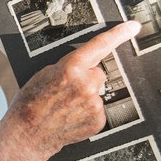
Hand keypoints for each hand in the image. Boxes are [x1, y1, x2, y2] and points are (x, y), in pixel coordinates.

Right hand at [0, 21, 140, 160]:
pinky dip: (86, 112)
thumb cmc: (30, 104)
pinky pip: (97, 110)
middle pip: (98, 74)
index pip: (100, 45)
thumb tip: (85, 67)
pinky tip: (71, 117)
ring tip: (64, 107)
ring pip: (96, 93)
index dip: (118, 34)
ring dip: (85, 98)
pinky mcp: (98, 120)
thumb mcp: (44, 75)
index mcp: (71, 69)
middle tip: (67, 91)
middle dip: (87, 79)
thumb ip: (68, 67)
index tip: (132, 27)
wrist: (27, 133)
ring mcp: (94, 104)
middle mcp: (86, 85)